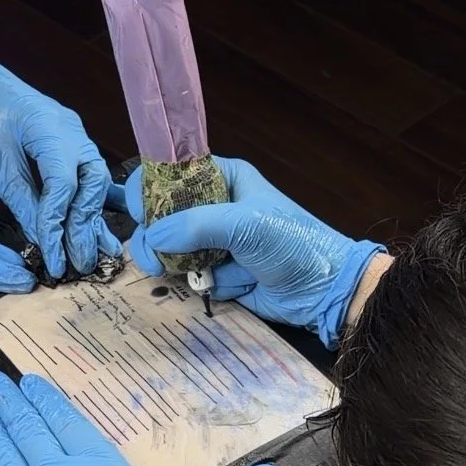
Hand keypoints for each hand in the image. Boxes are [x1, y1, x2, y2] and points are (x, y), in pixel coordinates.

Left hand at [0, 38, 121, 279]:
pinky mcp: (69, 144)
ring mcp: (74, 135)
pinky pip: (87, 177)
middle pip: (91, 182)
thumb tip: (41, 238)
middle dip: (85, 225)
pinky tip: (101, 230)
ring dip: (93, 219)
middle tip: (78, 262)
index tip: (53, 255)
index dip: (58, 222)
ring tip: (98, 255)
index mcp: (49, 126)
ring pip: (95, 182)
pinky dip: (90, 204)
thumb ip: (20, 199)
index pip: (64, 183)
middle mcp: (71, 130)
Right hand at [120, 158, 385, 346]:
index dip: (149, 191)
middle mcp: (213, 206)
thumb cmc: (293, 244)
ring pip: (170, 250)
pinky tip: (223, 286)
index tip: (141, 215)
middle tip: (153, 258)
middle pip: (161, 216)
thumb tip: (152, 238)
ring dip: (174, 265)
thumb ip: (195, 226)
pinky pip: (190, 277)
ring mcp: (213, 242)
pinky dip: (200, 284)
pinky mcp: (217, 273)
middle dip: (154, 237)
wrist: (324, 291)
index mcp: (221, 178)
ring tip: (184, 276)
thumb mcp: (246, 224)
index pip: (169, 174)